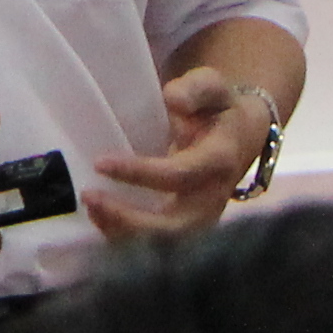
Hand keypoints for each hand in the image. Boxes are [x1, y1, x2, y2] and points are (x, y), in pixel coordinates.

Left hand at [89, 67, 266, 241]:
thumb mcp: (212, 87)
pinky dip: (128, 238)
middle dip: (130, 219)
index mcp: (219, 160)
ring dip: (125, 234)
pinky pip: (160, 246)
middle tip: (90, 197)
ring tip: (92, 208)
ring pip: (167, 244)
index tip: (101, 163)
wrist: (242, 135)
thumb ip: (195, 88)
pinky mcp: (191, 227)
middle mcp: (214, 196)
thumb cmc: (219, 108)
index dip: (139, 173)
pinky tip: (101, 218)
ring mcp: (204, 217)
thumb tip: (174, 99)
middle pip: (175, 226)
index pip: (179, 175)